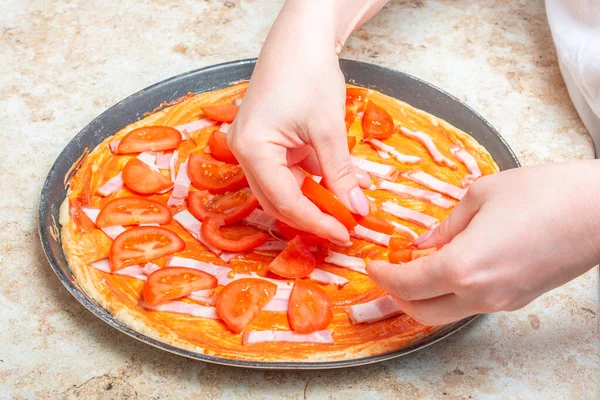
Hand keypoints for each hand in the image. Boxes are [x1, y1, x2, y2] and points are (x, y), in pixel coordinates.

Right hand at [227, 0, 385, 242]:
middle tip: (346, 226)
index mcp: (252, 150)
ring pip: (287, 187)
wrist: (300, 36)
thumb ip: (340, 173)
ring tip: (352, 202)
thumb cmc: (307, 72)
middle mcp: (246, 152)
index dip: (317, 221)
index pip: (285, 201)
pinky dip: (318, 176)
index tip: (344, 233)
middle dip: (316, 214)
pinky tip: (346, 180)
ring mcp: (256, 146)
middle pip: (280, 199)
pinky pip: (293, 169)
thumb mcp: (328, 128)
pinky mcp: (269, 140)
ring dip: (320, 195)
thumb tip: (356, 208)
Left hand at [367, 161, 599, 324]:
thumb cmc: (543, 194)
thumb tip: (423, 243)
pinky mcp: (518, 300)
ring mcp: (501, 302)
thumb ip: (445, 226)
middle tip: (387, 274)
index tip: (372, 267)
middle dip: (397, 296)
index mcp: (462, 267)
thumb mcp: (480, 197)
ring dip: (423, 298)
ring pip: (446, 314)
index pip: (407, 284)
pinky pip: (471, 305)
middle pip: (422, 311)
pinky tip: (448, 269)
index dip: (383, 277)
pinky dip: (449, 294)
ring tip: (414, 271)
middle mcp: (480, 294)